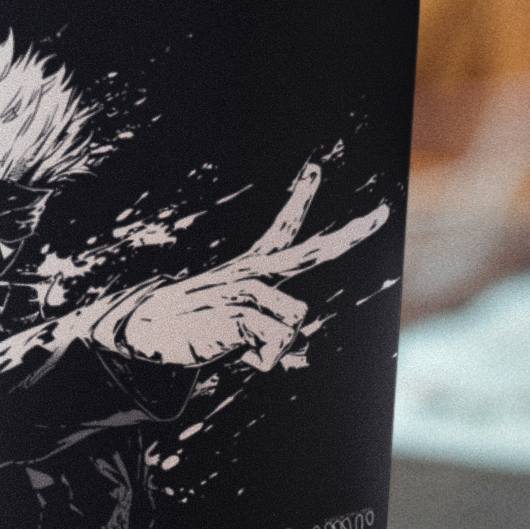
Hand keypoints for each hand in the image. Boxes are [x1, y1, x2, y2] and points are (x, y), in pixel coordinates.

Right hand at [107, 168, 389, 370]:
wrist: (148, 329)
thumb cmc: (197, 326)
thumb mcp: (240, 330)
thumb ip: (275, 336)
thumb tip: (303, 356)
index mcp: (252, 269)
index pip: (282, 230)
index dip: (298, 199)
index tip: (313, 168)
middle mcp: (253, 271)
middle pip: (310, 251)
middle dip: (349, 236)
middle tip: (381, 214)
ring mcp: (245, 287)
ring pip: (295, 320)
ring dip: (273, 346)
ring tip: (241, 345)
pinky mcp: (236, 310)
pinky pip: (276, 344)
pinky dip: (262, 360)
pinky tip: (236, 352)